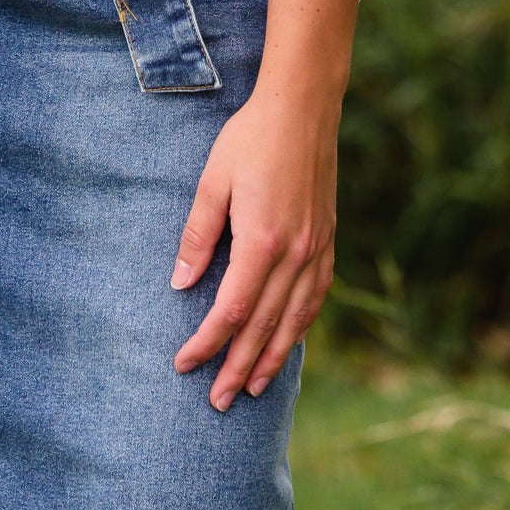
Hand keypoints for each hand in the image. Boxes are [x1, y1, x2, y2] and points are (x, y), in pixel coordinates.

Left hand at [171, 86, 337, 409]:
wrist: (303, 108)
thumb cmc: (250, 139)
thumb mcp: (213, 181)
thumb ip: (198, 236)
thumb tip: (182, 285)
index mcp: (262, 240)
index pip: (232, 310)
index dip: (208, 343)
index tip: (185, 364)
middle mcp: (295, 252)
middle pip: (264, 326)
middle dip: (238, 366)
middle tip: (218, 401)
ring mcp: (316, 248)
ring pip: (294, 319)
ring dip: (273, 357)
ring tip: (253, 386)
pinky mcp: (327, 239)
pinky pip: (316, 296)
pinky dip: (301, 325)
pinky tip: (289, 340)